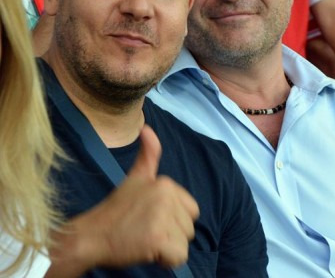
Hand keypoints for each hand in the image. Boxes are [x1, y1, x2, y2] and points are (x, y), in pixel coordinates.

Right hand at [52, 126, 199, 272]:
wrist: (89, 237)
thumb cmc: (114, 213)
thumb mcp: (135, 179)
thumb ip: (148, 155)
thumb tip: (148, 128)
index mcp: (166, 184)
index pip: (191, 210)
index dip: (172, 220)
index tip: (149, 220)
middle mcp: (167, 196)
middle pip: (189, 228)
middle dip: (170, 235)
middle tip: (144, 231)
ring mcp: (162, 217)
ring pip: (185, 243)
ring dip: (167, 248)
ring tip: (144, 240)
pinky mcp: (158, 238)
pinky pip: (179, 257)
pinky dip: (166, 261)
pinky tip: (147, 251)